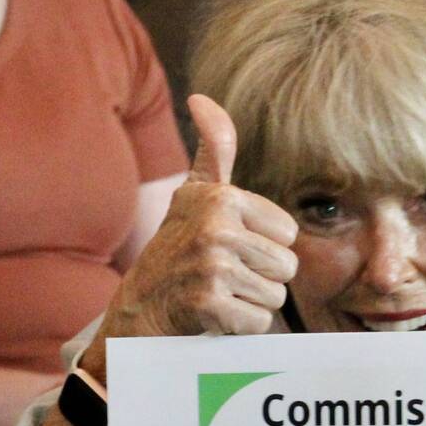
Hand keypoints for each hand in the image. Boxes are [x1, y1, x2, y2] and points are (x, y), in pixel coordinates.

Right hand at [91, 96, 297, 366]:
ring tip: (216, 294)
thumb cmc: (174, 250)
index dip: (263, 247)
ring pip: (275, 295)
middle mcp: (214, 226)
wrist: (137, 309)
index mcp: (218, 197)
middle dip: (259, 278)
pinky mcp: (208, 303)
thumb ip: (213, 150)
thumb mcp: (193, 195)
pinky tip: (211, 316)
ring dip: (249, 303)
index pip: (287, 232)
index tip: (226, 248)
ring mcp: (210, 265)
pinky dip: (238, 327)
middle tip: (221, 276)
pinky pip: (258, 321)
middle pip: (287, 265)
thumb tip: (201, 97)